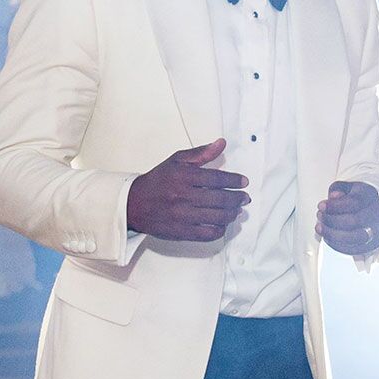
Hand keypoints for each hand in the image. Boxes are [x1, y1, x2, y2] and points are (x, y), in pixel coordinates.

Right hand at [125, 138, 248, 242]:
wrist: (134, 204)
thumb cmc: (157, 181)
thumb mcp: (176, 161)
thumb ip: (201, 153)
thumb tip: (221, 144)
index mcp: (184, 176)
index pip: (217, 178)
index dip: (234, 181)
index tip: (244, 182)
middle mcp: (184, 196)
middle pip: (220, 199)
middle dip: (237, 199)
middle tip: (244, 198)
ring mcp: (182, 216)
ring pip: (217, 217)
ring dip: (231, 214)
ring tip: (236, 211)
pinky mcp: (181, 232)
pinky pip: (207, 234)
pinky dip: (219, 230)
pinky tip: (222, 225)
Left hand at [316, 180, 378, 256]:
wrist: (372, 210)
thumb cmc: (355, 198)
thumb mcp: (346, 188)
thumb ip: (338, 189)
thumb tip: (333, 196)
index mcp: (371, 195)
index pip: (354, 202)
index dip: (334, 206)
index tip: (320, 206)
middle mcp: (378, 212)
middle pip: (354, 221)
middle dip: (332, 221)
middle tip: (319, 217)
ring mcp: (378, 229)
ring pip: (356, 238)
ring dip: (333, 235)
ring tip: (320, 228)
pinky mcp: (375, 243)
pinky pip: (356, 249)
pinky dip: (338, 245)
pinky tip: (328, 238)